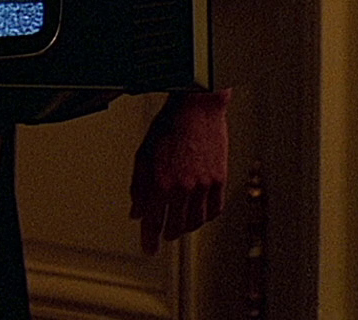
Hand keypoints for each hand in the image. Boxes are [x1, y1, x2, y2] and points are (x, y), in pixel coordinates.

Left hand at [129, 89, 230, 252]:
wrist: (197, 107)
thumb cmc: (168, 125)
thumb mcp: (143, 154)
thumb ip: (138, 187)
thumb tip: (136, 213)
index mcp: (161, 182)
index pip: (154, 221)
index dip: (150, 240)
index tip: (148, 250)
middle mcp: (184, 187)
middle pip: (176, 226)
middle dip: (167, 233)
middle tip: (162, 235)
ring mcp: (204, 185)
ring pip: (196, 221)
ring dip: (186, 227)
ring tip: (179, 224)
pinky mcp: (220, 179)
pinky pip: (214, 209)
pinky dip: (205, 216)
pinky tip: (198, 212)